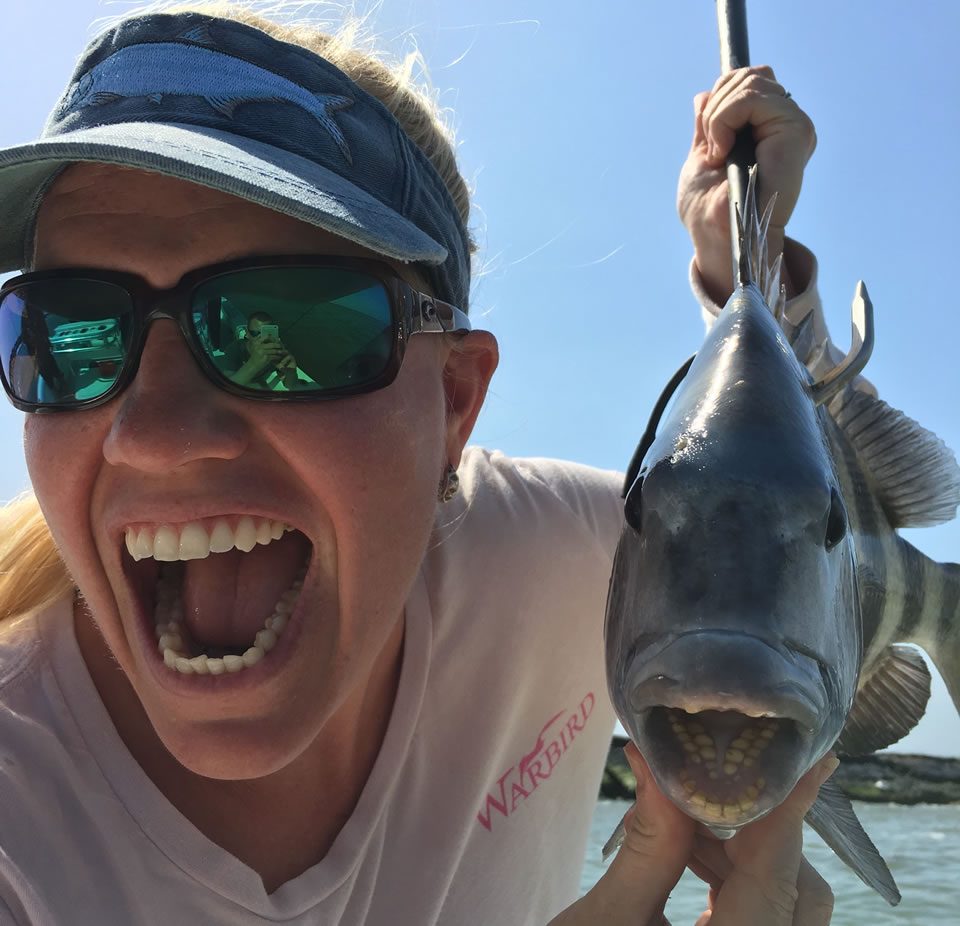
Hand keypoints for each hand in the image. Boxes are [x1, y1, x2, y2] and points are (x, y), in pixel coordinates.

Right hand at [236, 334, 286, 382]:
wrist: (252, 365)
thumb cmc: (255, 355)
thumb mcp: (256, 346)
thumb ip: (262, 341)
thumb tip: (275, 337)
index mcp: (256, 342)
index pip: (266, 336)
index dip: (273, 338)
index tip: (276, 340)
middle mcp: (258, 346)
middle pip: (272, 344)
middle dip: (278, 345)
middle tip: (282, 346)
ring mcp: (262, 352)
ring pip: (274, 350)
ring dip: (279, 351)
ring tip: (282, 352)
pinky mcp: (266, 358)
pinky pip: (274, 356)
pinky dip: (278, 357)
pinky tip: (279, 357)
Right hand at [548, 744, 835, 925]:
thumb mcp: (605, 920)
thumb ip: (648, 844)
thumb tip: (656, 759)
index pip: (778, 876)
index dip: (792, 811)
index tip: (814, 758)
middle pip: (800, 895)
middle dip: (759, 834)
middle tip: (705, 788)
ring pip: (788, 907)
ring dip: (744, 858)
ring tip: (684, 825)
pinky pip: (765, 921)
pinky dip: (736, 884)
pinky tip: (691, 859)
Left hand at [677, 66, 816, 304]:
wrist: (717, 233)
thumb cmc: (709, 207)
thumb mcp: (703, 154)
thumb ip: (709, 123)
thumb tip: (704, 95)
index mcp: (766, 128)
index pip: (746, 80)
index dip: (718, 100)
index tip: (708, 140)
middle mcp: (785, 124)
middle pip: (749, 75)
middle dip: (716, 107)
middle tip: (712, 148)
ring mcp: (794, 126)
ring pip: (750, 83)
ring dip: (718, 116)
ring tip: (717, 152)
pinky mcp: (796, 132)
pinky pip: (754, 98)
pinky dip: (725, 119)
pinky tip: (724, 152)